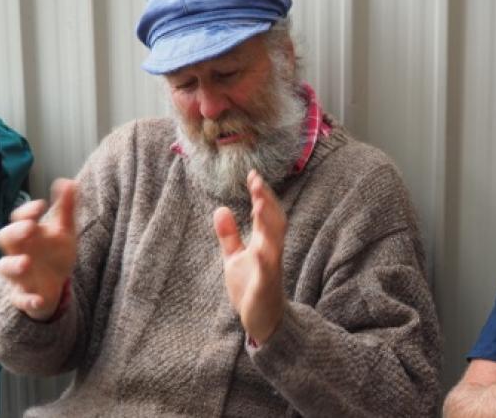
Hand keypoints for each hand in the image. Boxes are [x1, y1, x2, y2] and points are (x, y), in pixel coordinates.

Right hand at [0, 179, 77, 320]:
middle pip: (4, 238)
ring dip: (13, 265)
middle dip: (14, 232)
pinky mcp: (24, 297)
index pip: (19, 218)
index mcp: (28, 234)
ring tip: (26, 262)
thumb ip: (67, 207)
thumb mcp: (64, 231)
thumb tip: (69, 181)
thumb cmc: (55, 254)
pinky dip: (28, 301)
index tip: (41, 206)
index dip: (26, 212)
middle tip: (29, 227)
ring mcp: (20, 275)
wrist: (55, 285)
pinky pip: (21, 300)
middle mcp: (19, 252)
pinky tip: (38, 300)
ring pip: (4, 268)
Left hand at [213, 170, 286, 344]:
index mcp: (264, 244)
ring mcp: (271, 268)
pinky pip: (268, 270)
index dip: (260, 194)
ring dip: (268, 221)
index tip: (252, 174)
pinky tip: (260, 248)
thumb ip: (229, 236)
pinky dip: (265, 258)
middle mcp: (271, 252)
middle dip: (267, 201)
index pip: (264, 214)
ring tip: (260, 202)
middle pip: (274, 221)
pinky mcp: (266, 286)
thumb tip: (221, 209)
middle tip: (257, 181)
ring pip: (274, 240)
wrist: (263, 322)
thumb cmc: (251, 288)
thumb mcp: (235, 258)